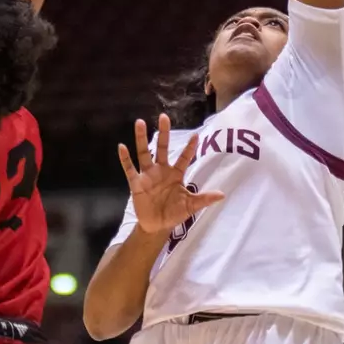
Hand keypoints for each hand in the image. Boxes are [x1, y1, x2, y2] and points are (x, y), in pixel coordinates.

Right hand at [117, 114, 224, 233]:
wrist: (157, 226)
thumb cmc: (174, 213)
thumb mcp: (190, 206)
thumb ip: (204, 199)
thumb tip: (222, 195)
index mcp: (175, 174)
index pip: (184, 158)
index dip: (190, 148)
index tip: (196, 135)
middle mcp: (161, 170)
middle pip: (162, 148)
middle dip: (164, 133)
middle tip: (164, 116)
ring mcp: (147, 175)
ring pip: (144, 153)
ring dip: (141, 138)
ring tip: (140, 122)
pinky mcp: (136, 183)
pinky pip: (129, 169)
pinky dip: (125, 159)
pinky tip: (122, 147)